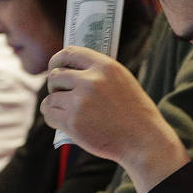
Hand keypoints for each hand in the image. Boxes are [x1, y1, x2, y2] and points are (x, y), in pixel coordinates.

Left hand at [44, 46, 187, 192]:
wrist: (142, 139)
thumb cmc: (134, 113)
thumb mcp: (121, 81)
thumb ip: (98, 73)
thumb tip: (71, 70)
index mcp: (105, 66)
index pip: (69, 53)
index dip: (57, 60)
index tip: (54, 67)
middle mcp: (90, 81)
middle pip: (55, 76)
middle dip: (55, 86)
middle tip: (60, 95)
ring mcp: (80, 102)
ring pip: (49, 98)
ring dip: (53, 105)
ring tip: (63, 112)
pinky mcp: (73, 122)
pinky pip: (50, 115)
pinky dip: (52, 119)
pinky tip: (61, 123)